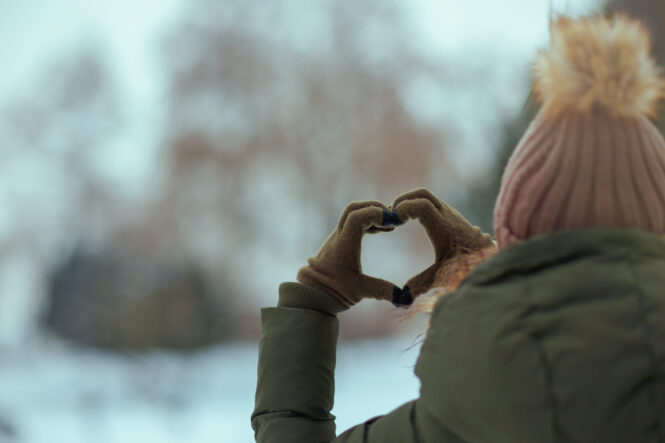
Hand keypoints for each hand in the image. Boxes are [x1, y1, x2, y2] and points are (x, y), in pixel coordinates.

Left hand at [296, 200, 411, 309]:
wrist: (311, 294)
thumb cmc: (333, 292)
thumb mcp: (360, 291)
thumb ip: (383, 291)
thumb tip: (406, 299)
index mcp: (344, 245)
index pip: (356, 217)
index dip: (374, 214)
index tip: (392, 221)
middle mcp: (339, 237)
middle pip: (354, 209)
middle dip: (374, 208)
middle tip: (392, 217)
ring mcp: (338, 238)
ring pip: (353, 214)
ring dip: (371, 214)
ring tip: (391, 225)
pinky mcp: (339, 241)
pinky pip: (353, 223)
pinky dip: (368, 222)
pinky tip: (382, 231)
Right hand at [392, 188, 493, 299]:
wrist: (489, 259)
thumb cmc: (465, 267)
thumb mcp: (441, 276)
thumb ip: (420, 284)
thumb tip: (401, 299)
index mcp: (443, 227)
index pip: (422, 204)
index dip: (404, 208)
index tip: (394, 221)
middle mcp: (447, 215)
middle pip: (421, 193)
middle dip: (403, 200)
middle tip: (391, 215)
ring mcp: (449, 212)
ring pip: (425, 195)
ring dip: (409, 201)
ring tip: (397, 218)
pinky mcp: (449, 214)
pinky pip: (429, 201)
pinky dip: (416, 205)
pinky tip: (408, 220)